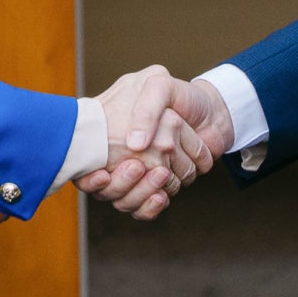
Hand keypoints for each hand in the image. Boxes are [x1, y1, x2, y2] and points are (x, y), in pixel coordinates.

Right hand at [78, 66, 221, 218]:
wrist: (211, 113)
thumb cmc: (182, 97)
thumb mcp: (160, 85)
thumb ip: (147, 108)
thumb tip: (134, 145)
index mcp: (112, 133)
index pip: (86, 166)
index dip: (90, 178)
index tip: (102, 174)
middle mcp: (120, 157)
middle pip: (109, 189)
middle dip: (124, 183)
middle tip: (138, 165)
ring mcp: (139, 175)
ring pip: (126, 201)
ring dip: (143, 192)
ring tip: (161, 173)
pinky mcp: (156, 189)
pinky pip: (143, 211)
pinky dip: (151, 208)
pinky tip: (161, 197)